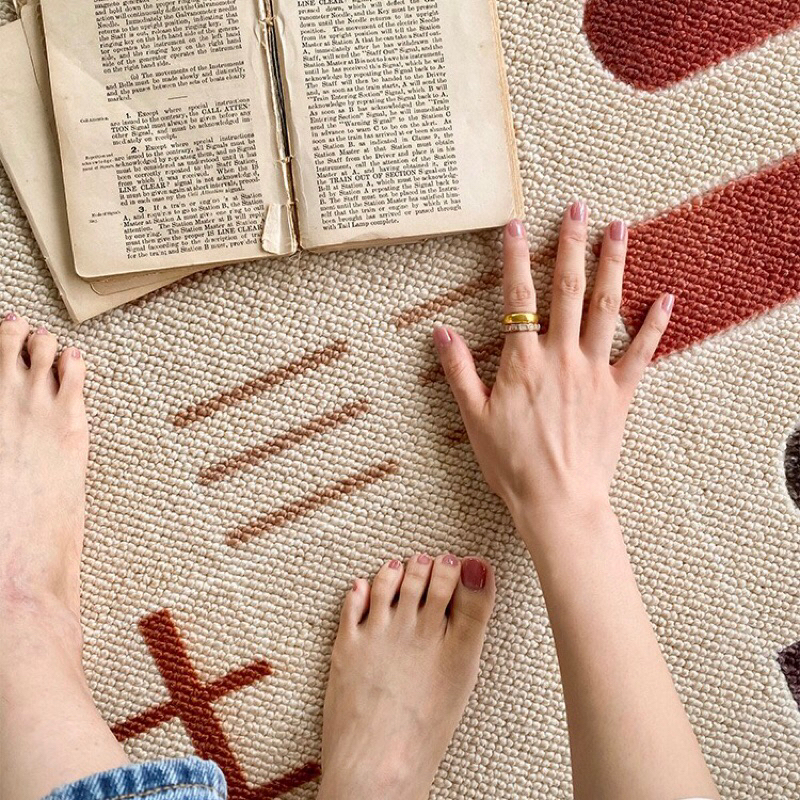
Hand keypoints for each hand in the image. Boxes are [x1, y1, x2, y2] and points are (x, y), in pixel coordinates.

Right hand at [433, 203, 672, 531]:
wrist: (558, 501)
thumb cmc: (512, 464)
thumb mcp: (473, 418)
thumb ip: (458, 371)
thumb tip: (440, 332)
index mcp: (524, 362)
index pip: (519, 298)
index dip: (515, 259)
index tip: (515, 226)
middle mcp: (562, 357)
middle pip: (568, 290)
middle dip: (570, 245)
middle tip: (577, 208)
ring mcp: (594, 373)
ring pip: (605, 309)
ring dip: (612, 266)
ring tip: (618, 230)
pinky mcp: (620, 394)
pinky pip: (641, 353)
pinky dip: (655, 325)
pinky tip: (666, 298)